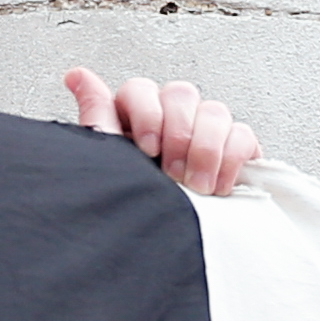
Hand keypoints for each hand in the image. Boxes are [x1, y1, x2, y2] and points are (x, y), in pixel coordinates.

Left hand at [65, 68, 257, 195]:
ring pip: (215, 111)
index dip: (147, 115)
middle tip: (172, 173)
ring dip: (206, 150)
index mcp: (136, 117)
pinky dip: (231, 160)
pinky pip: (242, 134)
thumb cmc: (136, 205)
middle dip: (179, 135)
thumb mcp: (111, 162)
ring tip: (197, 186)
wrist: (170, 245)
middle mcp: (171, 116)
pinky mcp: (235, 147)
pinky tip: (218, 186)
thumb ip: (99, 116)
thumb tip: (76, 75)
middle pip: (182, 93)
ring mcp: (205, 129)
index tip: (147, 150)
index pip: (141, 89)